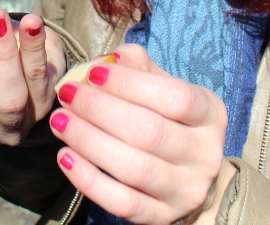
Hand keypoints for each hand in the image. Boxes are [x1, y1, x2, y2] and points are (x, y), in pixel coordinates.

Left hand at [49, 44, 236, 224]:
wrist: (187, 173)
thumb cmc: (168, 117)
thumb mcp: (163, 86)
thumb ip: (137, 66)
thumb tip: (107, 60)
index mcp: (210, 114)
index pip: (175, 97)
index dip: (130, 84)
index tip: (92, 73)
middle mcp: (205, 155)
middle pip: (149, 133)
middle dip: (99, 110)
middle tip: (67, 95)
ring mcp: (186, 190)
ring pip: (134, 168)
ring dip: (88, 141)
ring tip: (60, 121)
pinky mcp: (162, 217)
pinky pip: (122, 202)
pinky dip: (89, 180)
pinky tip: (65, 156)